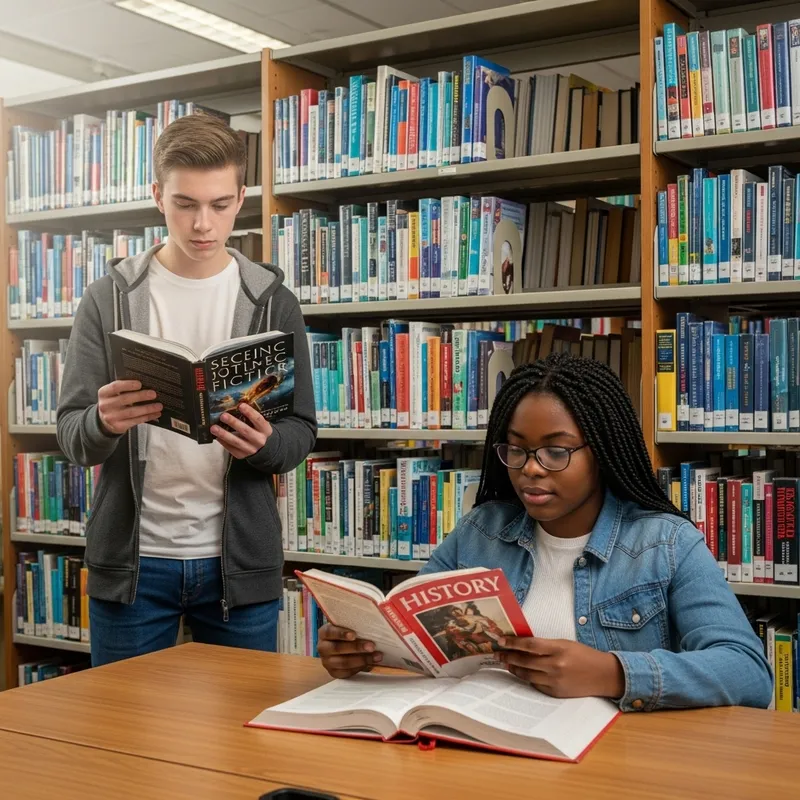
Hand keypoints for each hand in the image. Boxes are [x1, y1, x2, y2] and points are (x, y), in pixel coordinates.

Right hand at [97, 380, 162, 434]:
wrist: (105, 420)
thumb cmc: (114, 403)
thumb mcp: (113, 394)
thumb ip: (124, 388)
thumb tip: (145, 384)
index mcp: (104, 393)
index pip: (115, 387)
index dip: (128, 385)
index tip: (140, 384)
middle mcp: (105, 405)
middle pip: (125, 399)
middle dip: (141, 396)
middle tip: (153, 394)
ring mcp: (111, 417)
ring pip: (132, 412)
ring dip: (148, 409)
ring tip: (159, 406)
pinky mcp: (118, 426)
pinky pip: (135, 421)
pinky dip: (147, 417)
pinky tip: (155, 414)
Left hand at [210, 403, 272, 458]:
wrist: (262, 449)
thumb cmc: (258, 431)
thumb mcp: (259, 425)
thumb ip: (251, 417)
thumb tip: (234, 405)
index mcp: (265, 430)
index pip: (258, 420)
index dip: (250, 412)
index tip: (241, 405)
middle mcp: (259, 440)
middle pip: (246, 431)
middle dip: (233, 423)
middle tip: (223, 416)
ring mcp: (250, 449)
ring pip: (236, 441)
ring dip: (224, 434)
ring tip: (214, 428)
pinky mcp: (241, 455)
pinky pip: (230, 448)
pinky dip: (222, 441)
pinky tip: (216, 436)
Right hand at [317, 624, 382, 678]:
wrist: (338, 647)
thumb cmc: (345, 633)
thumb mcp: (345, 626)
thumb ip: (353, 625)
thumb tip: (371, 626)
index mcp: (324, 633)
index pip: (329, 632)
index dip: (341, 633)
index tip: (354, 635)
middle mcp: (322, 648)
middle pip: (338, 648)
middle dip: (357, 647)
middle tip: (372, 646)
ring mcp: (326, 662)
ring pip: (343, 662)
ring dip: (362, 660)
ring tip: (376, 656)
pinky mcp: (333, 673)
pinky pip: (347, 672)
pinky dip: (359, 668)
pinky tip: (370, 663)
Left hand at [497, 636, 624, 699]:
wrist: (604, 675)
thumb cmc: (584, 655)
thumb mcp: (565, 643)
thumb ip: (546, 645)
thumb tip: (522, 644)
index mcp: (559, 649)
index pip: (530, 645)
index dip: (513, 643)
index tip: (501, 641)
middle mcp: (556, 665)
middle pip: (525, 661)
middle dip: (508, 656)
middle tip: (498, 653)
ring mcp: (555, 681)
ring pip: (527, 675)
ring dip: (514, 668)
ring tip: (506, 663)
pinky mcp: (556, 693)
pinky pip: (535, 685)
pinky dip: (527, 678)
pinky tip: (521, 673)